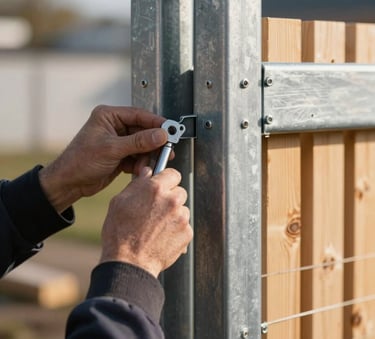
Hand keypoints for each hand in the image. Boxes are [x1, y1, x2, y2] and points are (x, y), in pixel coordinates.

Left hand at [39, 105, 167, 212]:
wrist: (70, 183)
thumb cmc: (80, 161)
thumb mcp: (112, 149)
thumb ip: (138, 142)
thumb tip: (160, 135)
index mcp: (108, 116)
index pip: (138, 115)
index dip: (156, 122)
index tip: (170, 129)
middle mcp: (114, 126)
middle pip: (143, 131)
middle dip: (154, 142)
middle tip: (167, 149)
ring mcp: (118, 141)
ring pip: (142, 145)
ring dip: (147, 155)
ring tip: (148, 164)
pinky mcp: (121, 155)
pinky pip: (138, 156)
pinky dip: (141, 164)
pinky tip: (139, 170)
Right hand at [99, 167, 192, 277]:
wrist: (129, 263)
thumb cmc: (120, 232)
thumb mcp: (119, 202)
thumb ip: (137, 184)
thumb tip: (147, 172)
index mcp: (155, 188)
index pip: (173, 173)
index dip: (167, 180)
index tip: (164, 186)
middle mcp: (172, 200)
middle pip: (180, 191)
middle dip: (170, 198)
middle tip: (157, 210)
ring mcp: (181, 217)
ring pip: (183, 209)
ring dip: (174, 215)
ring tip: (157, 227)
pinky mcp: (187, 233)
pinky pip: (185, 226)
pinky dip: (177, 230)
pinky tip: (162, 237)